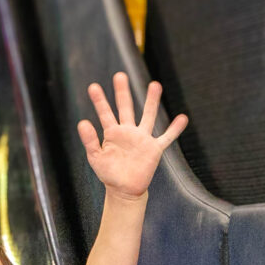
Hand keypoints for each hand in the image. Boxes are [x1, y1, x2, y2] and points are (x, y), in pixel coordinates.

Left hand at [76, 72, 187, 199]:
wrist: (124, 190)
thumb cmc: (109, 173)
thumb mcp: (96, 157)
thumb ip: (90, 140)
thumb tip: (82, 122)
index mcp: (112, 133)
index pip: (105, 113)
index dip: (99, 101)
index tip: (92, 86)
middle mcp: (128, 132)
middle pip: (126, 108)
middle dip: (122, 92)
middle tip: (119, 75)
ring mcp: (142, 139)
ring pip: (148, 116)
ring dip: (151, 101)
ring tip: (155, 84)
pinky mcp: (154, 149)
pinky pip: (167, 137)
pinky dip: (175, 129)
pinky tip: (182, 118)